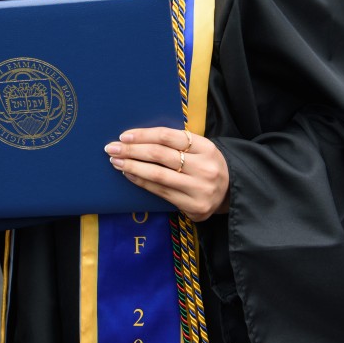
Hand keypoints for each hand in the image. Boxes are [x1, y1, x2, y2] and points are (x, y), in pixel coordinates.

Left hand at [106, 126, 228, 220]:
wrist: (232, 191)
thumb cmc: (206, 164)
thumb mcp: (199, 148)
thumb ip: (176, 142)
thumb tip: (137, 137)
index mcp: (205, 147)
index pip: (168, 137)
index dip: (143, 135)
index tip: (124, 136)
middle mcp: (204, 168)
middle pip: (160, 155)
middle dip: (132, 150)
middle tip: (111, 148)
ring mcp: (200, 189)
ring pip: (158, 175)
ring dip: (132, 167)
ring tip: (116, 161)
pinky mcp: (195, 207)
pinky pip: (160, 193)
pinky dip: (141, 182)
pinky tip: (129, 175)